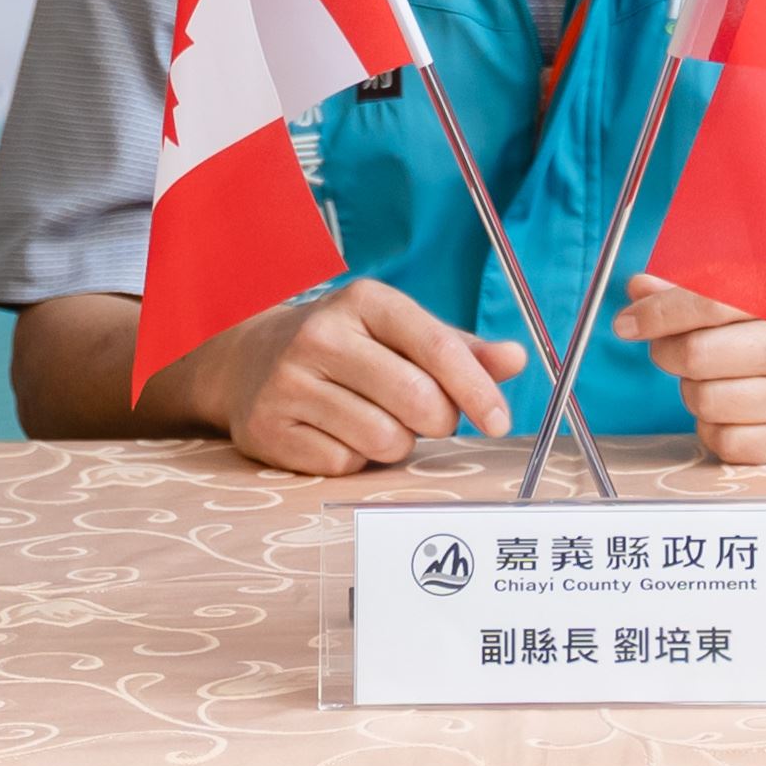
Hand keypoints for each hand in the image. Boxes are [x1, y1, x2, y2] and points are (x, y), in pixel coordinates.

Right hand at [176, 279, 529, 475]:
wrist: (249, 360)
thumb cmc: (348, 348)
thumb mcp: (400, 333)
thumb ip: (460, 348)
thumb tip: (516, 359)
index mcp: (364, 300)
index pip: (437, 346)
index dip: (477, 389)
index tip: (500, 420)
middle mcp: (322, 335)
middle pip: (418, 402)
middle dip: (437, 422)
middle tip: (427, 419)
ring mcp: (289, 382)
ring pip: (384, 440)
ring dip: (395, 444)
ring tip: (374, 420)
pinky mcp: (269, 428)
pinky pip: (344, 465)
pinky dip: (354, 460)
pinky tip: (337, 434)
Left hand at [617, 277, 765, 466]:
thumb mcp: (751, 298)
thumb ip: (692, 292)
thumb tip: (637, 290)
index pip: (707, 304)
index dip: (657, 314)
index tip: (626, 322)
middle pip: (697, 356)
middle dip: (666, 353)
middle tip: (667, 351)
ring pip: (705, 402)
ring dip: (692, 392)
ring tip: (712, 379)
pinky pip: (724, 443)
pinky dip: (711, 429)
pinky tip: (729, 411)